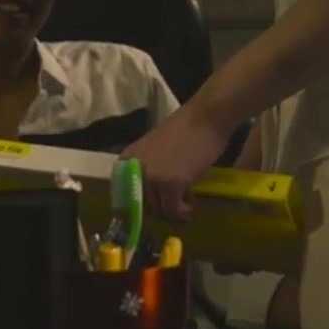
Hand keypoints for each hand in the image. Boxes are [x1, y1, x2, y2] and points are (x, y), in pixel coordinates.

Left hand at [120, 105, 233, 222]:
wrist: (207, 116)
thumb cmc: (187, 129)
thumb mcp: (156, 149)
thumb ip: (148, 168)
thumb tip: (150, 196)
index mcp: (128, 158)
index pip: (122, 194)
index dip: (134, 208)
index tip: (150, 211)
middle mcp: (135, 169)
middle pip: (142, 205)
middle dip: (159, 209)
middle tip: (174, 207)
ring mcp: (152, 177)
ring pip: (158, 210)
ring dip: (172, 212)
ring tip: (184, 205)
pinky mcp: (171, 184)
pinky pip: (173, 210)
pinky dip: (182, 213)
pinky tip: (190, 207)